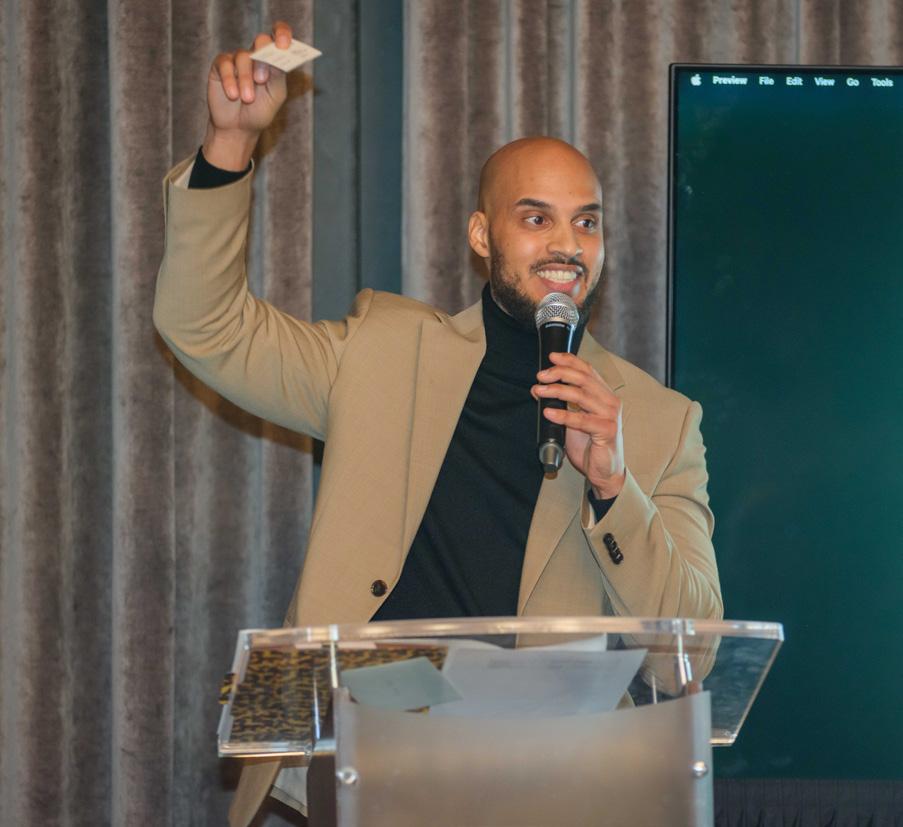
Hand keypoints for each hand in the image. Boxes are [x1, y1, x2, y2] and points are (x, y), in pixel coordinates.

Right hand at [202, 21, 292, 169]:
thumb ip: (278, 75)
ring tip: (247, 99)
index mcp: (273, 61)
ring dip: (246, 79)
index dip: (282, 34)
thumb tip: (279, 54)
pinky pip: (225, 64)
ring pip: (243, 57)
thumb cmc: (260, 112)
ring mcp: (237, 59)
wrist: (238, 128)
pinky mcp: (220, 66)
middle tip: (262, 80)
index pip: (279, 37)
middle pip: (261, 41)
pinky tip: (233, 95)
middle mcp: (256, 56)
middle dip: (263, 59)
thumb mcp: (275, 96)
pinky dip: (229, 80)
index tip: (283, 44)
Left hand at [531, 351, 625, 497]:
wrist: (604, 470)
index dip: (570, 360)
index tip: (552, 357)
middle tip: (541, 376)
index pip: (587, 370)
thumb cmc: (590, 444)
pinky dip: (564, 415)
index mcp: (604, 394)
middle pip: (583, 379)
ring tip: (539, 391)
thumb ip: (560, 404)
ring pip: (581, 395)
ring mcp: (610, 415)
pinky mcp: (607, 430)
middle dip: (560, 373)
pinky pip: (582, 420)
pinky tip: (549, 413)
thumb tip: (538, 388)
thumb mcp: (572, 419)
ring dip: (557, 391)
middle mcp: (610, 401)